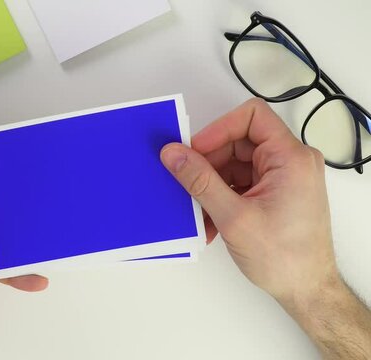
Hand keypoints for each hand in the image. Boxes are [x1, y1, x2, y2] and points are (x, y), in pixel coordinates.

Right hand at [160, 98, 334, 302]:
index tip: (194, 150)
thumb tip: (175, 155)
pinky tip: (208, 220)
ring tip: (197, 209)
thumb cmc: (286, 258)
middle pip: (238, 142)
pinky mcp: (273, 193)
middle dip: (209, 163)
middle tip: (186, 182)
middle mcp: (290, 162)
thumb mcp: (233, 216)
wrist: (306, 290)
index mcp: (291, 158)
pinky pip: (239, 183)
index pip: (251, 117)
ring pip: (234, 165)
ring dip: (211, 185)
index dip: (218, 129)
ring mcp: (282, 178)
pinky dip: (220, 197)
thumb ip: (200, 181)